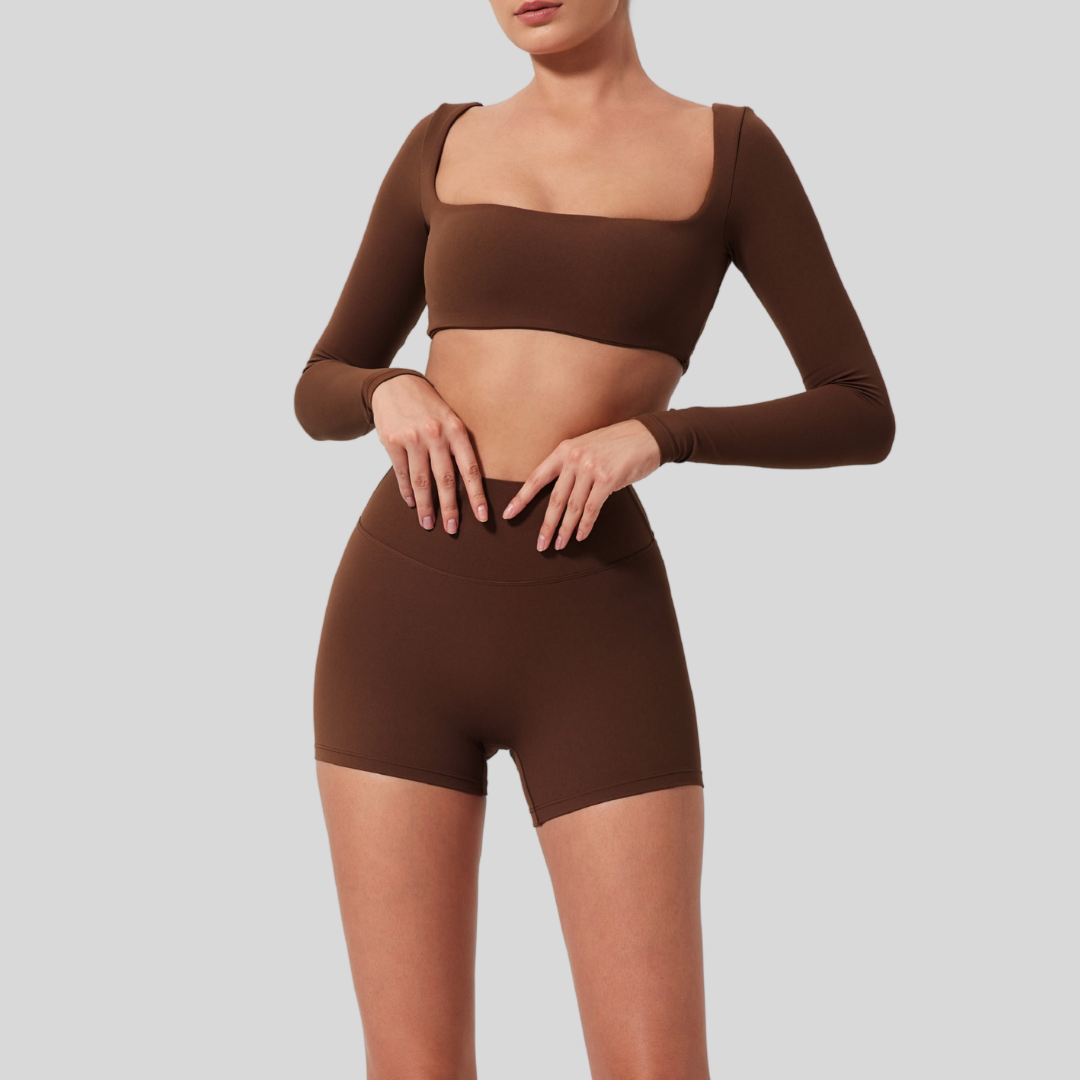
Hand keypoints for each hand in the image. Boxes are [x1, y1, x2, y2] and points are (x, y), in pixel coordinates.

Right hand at [371, 375, 486, 532]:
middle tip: (452, 529)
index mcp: (456, 430)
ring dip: (425, 506)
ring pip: (421, 481)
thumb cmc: (428, 406)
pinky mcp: (392, 442)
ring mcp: (412, 438)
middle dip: (450, 508)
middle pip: (445, 480)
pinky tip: (411, 503)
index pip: (470, 469)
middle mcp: (435, 435)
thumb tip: (467, 481)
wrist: (394, 385)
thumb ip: (457, 445)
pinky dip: (406, 491)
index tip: (482, 517)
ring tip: (428, 524)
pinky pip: (402, 473)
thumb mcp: (449, 418)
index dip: (476, 495)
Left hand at [502, 419, 661, 550]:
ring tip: (559, 545)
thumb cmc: (616, 445)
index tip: (508, 514)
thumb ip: (570, 466)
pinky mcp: (608, 478)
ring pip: (573, 507)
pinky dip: (585, 525)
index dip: (521, 498)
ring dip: (565, 530)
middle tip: (540, 544)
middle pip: (555, 499)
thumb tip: (558, 494)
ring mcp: (591, 468)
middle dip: (547, 525)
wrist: (646, 436)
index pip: (537, 477)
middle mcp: (574, 458)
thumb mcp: (586, 447)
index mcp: (564, 450)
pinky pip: (592, 508)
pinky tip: (581, 536)